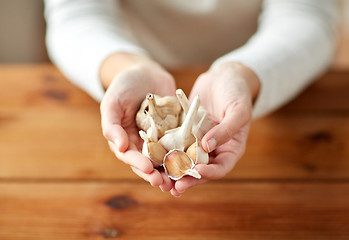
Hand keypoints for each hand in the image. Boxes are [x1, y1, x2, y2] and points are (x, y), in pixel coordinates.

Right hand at [100, 54, 176, 187]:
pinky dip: (185, 154)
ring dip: (172, 171)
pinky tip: (193, 161)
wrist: (145, 72)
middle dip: (156, 174)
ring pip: (165, 159)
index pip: (130, 157)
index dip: (138, 165)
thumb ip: (112, 124)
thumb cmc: (123, 86)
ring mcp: (159, 138)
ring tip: (180, 180)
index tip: (149, 170)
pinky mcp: (173, 132)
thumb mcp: (112, 102)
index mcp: (124, 139)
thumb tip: (118, 147)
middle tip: (165, 184)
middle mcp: (141, 143)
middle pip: (148, 163)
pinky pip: (179, 145)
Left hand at [172, 62, 259, 195]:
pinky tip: (153, 156)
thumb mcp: (238, 110)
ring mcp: (198, 141)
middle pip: (200, 169)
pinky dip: (166, 151)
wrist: (224, 76)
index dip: (209, 174)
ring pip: (185, 160)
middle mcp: (213, 149)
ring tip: (160, 180)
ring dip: (173, 171)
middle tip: (173, 187)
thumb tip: (207, 147)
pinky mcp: (186, 132)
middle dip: (187, 179)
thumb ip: (226, 129)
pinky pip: (175, 143)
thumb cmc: (237, 92)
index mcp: (230, 148)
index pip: (220, 168)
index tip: (196, 173)